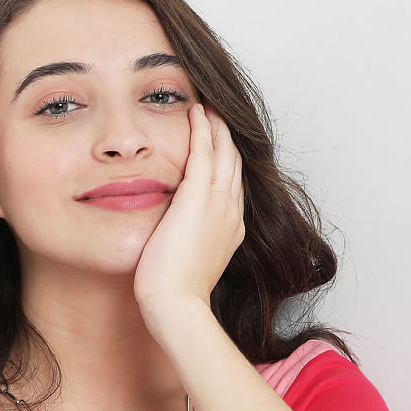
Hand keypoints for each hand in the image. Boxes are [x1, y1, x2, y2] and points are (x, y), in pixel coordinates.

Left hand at [133, 101, 245, 315]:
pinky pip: (204, 152)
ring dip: (217, 125)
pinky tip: (195, 111)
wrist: (176, 304)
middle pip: (235, 162)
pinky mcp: (198, 198)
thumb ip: (188, 242)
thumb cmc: (175, 293)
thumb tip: (175, 238)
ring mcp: (219, 204)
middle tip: (218, 113)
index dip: (227, 160)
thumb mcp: (189, 261)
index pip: (232, 184)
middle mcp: (231, 212)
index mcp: (230, 228)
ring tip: (209, 105)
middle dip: (227, 136)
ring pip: (225, 152)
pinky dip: (202, 129)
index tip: (218, 144)